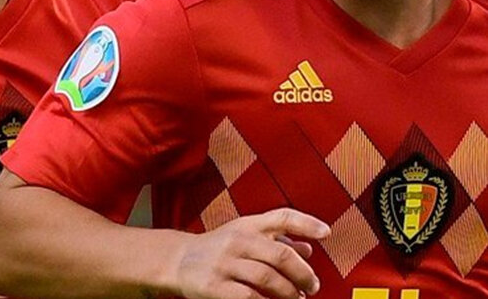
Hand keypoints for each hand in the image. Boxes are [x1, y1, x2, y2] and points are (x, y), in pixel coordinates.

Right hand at [174, 208, 329, 298]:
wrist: (179, 260)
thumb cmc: (218, 247)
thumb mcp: (245, 235)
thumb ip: (275, 238)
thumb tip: (308, 249)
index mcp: (247, 224)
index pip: (281, 217)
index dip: (306, 223)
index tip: (327, 232)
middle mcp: (238, 239)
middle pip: (280, 254)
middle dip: (302, 273)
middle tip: (312, 285)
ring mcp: (226, 263)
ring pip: (267, 278)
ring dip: (289, 292)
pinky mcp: (216, 286)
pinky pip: (248, 298)